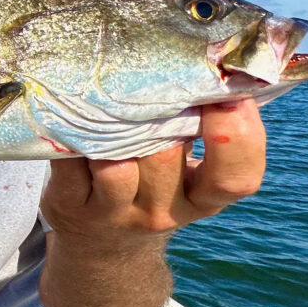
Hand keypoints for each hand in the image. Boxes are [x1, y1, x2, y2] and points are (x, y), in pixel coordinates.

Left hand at [41, 98, 265, 248]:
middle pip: (165, 155)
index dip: (238, 137)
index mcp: (202, 199)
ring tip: (109, 100)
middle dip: (157, 114)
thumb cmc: (150, 182)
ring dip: (111, 129)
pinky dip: (70, 138)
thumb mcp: (187, 169)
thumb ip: (200, 129)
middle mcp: (162, 212)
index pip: (235, 179)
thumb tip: (215, 66)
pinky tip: (73, 118)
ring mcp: (113, 213)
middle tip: (147, 80)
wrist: (100, 240)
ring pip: (117, 164)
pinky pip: (71, 165)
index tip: (230, 96)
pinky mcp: (70, 205)